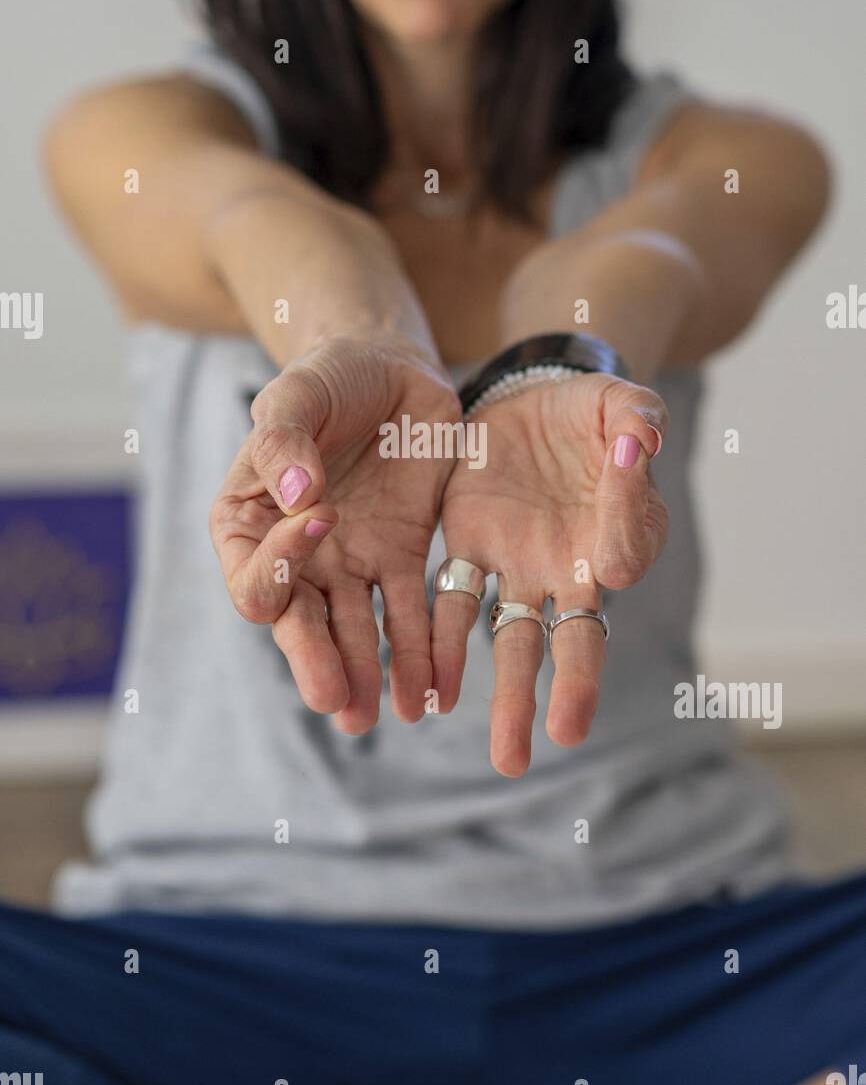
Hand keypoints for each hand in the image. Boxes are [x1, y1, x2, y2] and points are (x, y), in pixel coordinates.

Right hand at [209, 335, 461, 732]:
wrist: (392, 368)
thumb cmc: (329, 376)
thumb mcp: (297, 391)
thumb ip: (285, 438)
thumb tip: (296, 493)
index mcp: (248, 521)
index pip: (254, 570)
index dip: (281, 559)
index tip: (321, 515)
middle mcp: (295, 554)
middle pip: (299, 623)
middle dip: (317, 663)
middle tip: (336, 701)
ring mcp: (348, 562)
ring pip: (354, 632)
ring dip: (367, 675)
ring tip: (385, 716)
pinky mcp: (402, 559)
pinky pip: (410, 615)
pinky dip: (420, 654)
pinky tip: (434, 693)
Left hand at [432, 374, 669, 775]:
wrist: (529, 402)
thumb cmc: (591, 414)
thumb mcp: (620, 404)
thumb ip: (634, 424)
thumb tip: (637, 446)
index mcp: (619, 534)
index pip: (623, 552)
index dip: (619, 550)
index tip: (613, 561)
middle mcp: (571, 569)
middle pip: (574, 638)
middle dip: (570, 689)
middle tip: (562, 740)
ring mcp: (519, 566)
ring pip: (513, 640)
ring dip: (511, 696)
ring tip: (509, 758)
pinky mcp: (469, 548)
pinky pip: (453, 605)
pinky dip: (444, 648)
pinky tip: (432, 693)